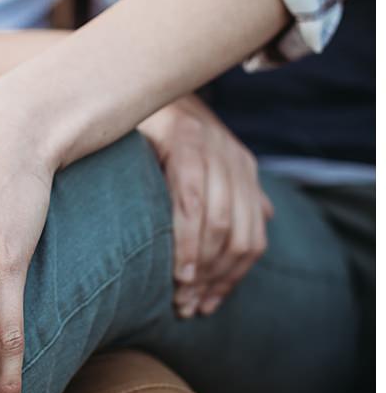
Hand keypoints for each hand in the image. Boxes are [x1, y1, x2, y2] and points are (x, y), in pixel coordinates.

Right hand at [139, 95, 272, 317]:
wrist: (126, 85)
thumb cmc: (153, 132)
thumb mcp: (199, 158)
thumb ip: (231, 188)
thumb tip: (266, 215)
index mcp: (240, 166)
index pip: (251, 237)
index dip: (231, 278)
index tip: (205, 305)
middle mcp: (233, 157)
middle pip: (238, 236)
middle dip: (214, 280)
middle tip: (187, 308)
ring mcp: (212, 147)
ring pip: (219, 224)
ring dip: (199, 269)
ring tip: (178, 296)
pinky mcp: (185, 139)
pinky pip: (190, 200)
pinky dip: (185, 240)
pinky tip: (175, 266)